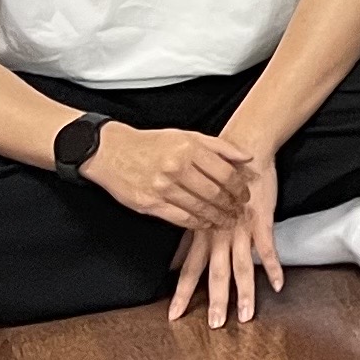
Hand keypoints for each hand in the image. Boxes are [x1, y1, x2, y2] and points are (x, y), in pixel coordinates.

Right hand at [85, 119, 254, 229]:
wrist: (111, 151)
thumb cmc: (151, 143)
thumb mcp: (187, 136)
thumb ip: (219, 147)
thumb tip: (248, 157)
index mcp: (189, 149)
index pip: (225, 173)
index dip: (239, 187)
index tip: (245, 194)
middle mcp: (177, 168)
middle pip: (215, 193)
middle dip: (231, 205)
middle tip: (239, 211)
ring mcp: (162, 187)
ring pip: (199, 208)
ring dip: (217, 217)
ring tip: (227, 220)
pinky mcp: (149, 204)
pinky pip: (180, 218)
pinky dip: (196, 223)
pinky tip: (205, 223)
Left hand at [167, 155, 283, 327]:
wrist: (244, 149)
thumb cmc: (219, 175)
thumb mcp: (198, 205)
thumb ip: (193, 233)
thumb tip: (178, 258)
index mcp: (203, 232)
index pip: (189, 269)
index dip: (182, 293)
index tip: (174, 316)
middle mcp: (220, 234)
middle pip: (216, 274)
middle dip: (216, 302)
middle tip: (215, 327)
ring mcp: (242, 228)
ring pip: (242, 267)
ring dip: (246, 294)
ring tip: (247, 316)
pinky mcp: (262, 220)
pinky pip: (268, 248)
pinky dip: (274, 267)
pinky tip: (278, 285)